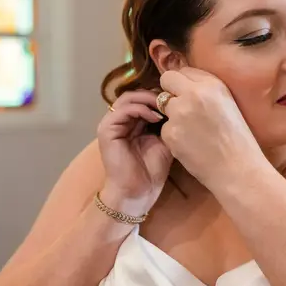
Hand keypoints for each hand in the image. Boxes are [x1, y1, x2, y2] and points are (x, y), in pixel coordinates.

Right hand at [97, 90, 172, 213]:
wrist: (138, 192)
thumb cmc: (151, 170)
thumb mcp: (165, 141)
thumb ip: (168, 122)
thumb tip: (179, 104)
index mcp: (131, 121)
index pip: (142, 98)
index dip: (160, 95)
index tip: (178, 99)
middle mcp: (119, 120)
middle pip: (135, 94)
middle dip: (155, 94)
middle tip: (172, 99)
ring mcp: (111, 123)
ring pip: (128, 98)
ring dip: (149, 99)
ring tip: (165, 106)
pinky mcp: (106, 129)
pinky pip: (123, 110)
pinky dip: (141, 109)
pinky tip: (156, 117)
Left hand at [159, 68, 262, 188]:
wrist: (238, 170)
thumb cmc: (237, 139)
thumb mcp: (227, 103)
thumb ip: (205, 90)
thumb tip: (183, 84)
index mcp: (212, 84)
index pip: (184, 71)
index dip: (184, 84)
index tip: (191, 97)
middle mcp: (194, 93)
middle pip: (166, 80)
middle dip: (170, 92)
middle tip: (182, 110)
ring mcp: (180, 113)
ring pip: (163, 105)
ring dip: (173, 116)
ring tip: (192, 132)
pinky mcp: (171, 132)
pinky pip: (165, 128)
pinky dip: (174, 136)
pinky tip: (190, 146)